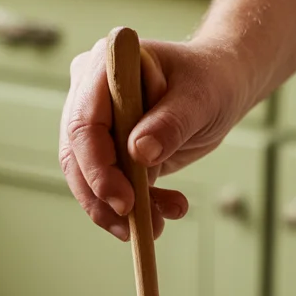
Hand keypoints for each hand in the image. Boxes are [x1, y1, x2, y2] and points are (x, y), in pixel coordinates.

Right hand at [59, 37, 249, 239]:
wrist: (219, 88)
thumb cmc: (210, 81)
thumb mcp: (200, 100)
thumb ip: (170, 123)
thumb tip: (139, 152)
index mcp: (105, 66)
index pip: (84, 124)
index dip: (98, 167)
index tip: (125, 202)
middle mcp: (90, 94)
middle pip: (77, 156)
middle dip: (104, 199)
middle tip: (135, 228)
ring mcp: (96, 125)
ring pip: (89, 179)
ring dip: (119, 212)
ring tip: (159, 226)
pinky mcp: (109, 151)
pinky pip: (109, 188)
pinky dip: (133, 210)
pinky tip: (161, 216)